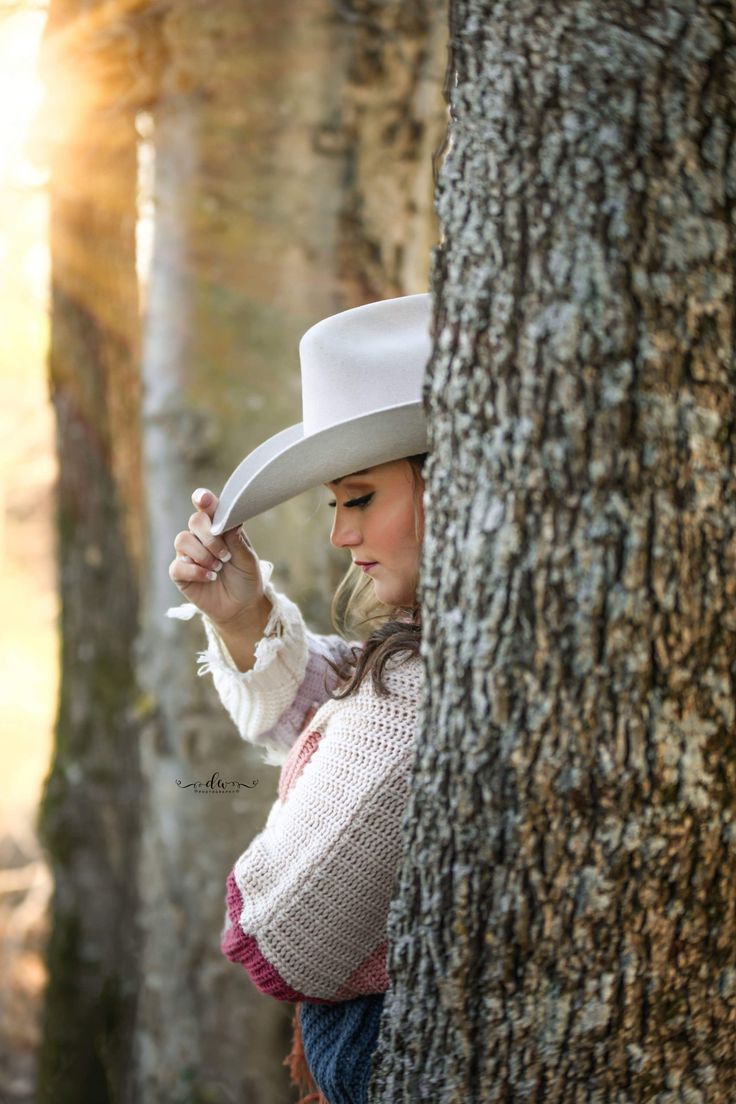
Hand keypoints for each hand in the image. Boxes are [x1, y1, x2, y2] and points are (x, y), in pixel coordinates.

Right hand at [169, 488, 266, 626]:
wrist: (241, 606)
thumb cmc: (245, 578)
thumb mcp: (248, 559)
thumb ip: (237, 540)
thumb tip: (231, 520)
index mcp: (219, 527)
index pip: (207, 507)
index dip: (203, 499)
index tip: (204, 499)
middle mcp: (200, 537)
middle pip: (194, 521)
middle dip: (210, 537)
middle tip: (225, 555)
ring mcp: (188, 554)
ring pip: (182, 540)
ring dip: (203, 554)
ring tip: (218, 567)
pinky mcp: (180, 573)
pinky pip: (178, 565)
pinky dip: (195, 571)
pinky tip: (210, 577)